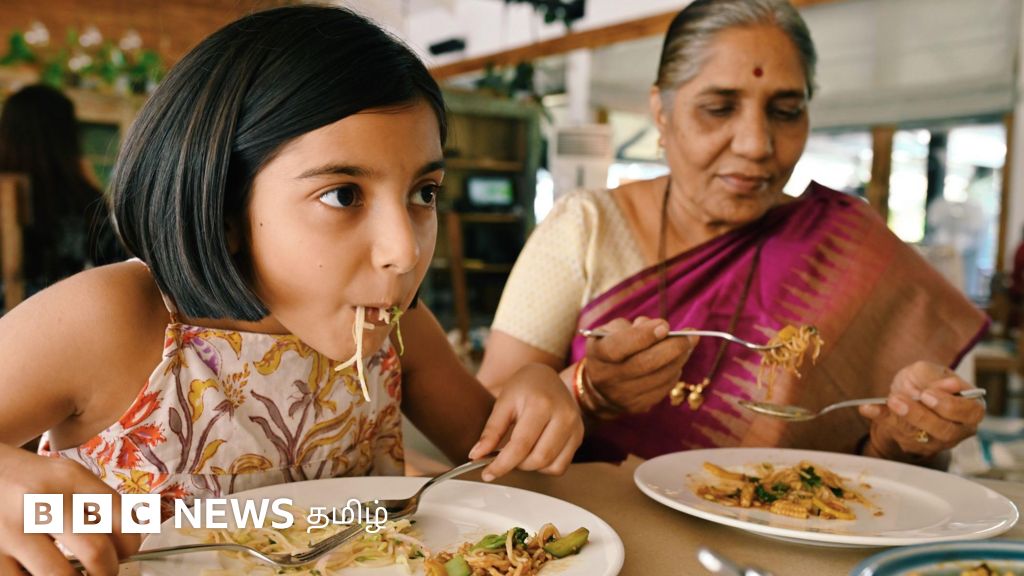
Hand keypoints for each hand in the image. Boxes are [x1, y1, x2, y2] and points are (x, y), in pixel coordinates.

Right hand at [0, 443, 139, 574]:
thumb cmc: (28, 480)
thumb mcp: (66, 476)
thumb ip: (96, 504)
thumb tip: (125, 547)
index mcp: (70, 478)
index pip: (120, 516)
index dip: (131, 544)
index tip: (126, 553)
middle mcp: (43, 501)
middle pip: (96, 551)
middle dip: (107, 571)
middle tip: (104, 573)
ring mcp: (13, 529)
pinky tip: (42, 572)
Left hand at [467, 363, 583, 481]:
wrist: (546, 376)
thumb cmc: (523, 387)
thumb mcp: (503, 403)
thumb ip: (491, 431)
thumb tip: (476, 455)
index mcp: (541, 404)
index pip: (521, 445)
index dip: (502, 464)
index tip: (488, 473)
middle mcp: (564, 416)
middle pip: (538, 459)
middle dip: (517, 465)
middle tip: (504, 456)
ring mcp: (575, 426)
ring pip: (551, 466)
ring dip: (531, 466)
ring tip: (520, 451)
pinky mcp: (579, 436)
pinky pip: (561, 466)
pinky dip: (545, 466)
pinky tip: (535, 452)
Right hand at [584, 317, 696, 413]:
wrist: (600, 389)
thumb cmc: (609, 350)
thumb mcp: (609, 332)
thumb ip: (632, 326)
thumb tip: (661, 328)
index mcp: (599, 354)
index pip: (620, 346)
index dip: (644, 336)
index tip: (665, 325)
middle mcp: (609, 377)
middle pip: (646, 364)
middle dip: (673, 347)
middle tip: (691, 335)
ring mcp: (624, 395)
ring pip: (661, 377)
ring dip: (680, 358)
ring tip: (689, 343)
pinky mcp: (639, 406)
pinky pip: (664, 388)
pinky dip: (674, 372)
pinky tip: (676, 361)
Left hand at [858, 361, 983, 461]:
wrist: (904, 394)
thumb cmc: (924, 381)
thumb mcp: (929, 372)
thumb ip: (937, 379)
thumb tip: (951, 386)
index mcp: (970, 408)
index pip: (971, 412)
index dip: (950, 406)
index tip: (927, 394)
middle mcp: (958, 429)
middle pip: (945, 430)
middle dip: (921, 415)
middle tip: (901, 400)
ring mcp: (937, 441)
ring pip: (922, 438)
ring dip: (902, 419)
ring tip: (890, 401)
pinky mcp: (914, 445)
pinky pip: (897, 435)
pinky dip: (881, 419)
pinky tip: (867, 408)